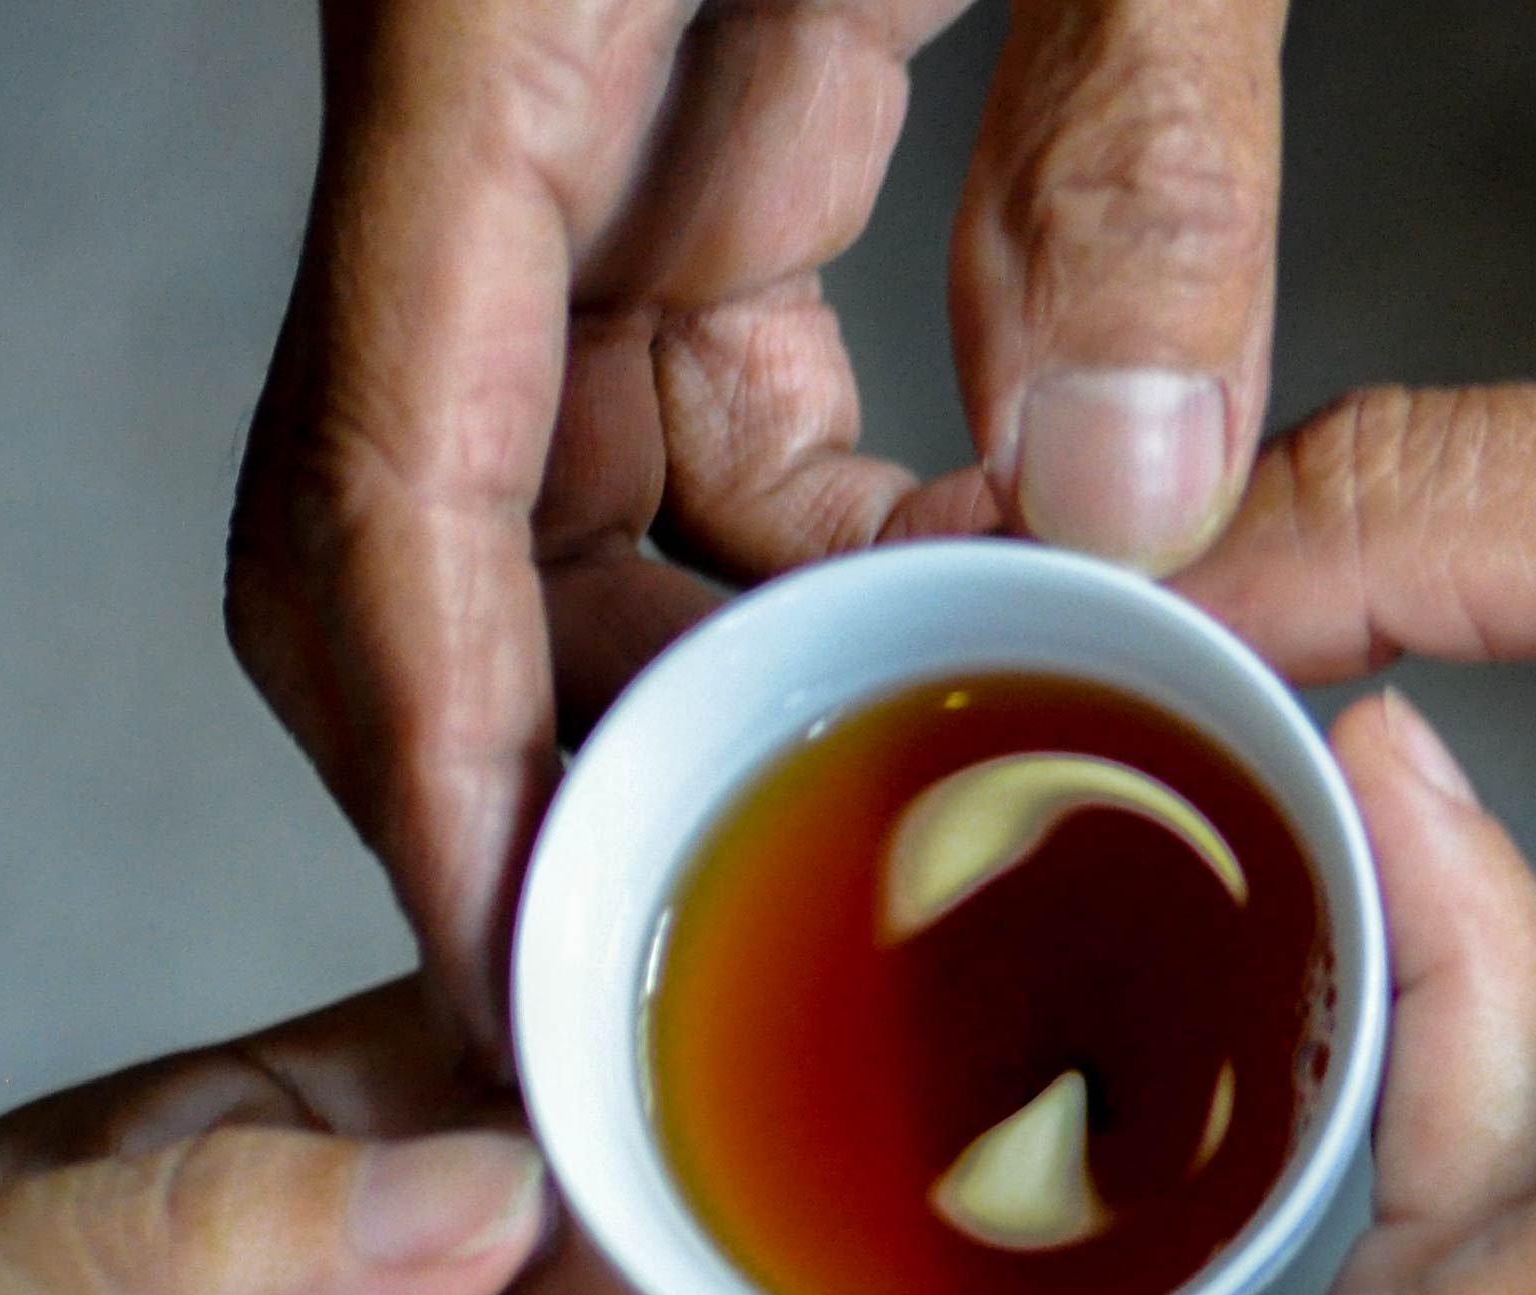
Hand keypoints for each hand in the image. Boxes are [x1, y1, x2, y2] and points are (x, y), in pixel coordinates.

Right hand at [229, 0, 1289, 1047]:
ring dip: (736, 651)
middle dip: (577, 752)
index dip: (442, 743)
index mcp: (505, 15)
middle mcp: (512, 89)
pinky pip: (722, 379)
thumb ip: (1138, 154)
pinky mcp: (718, 112)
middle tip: (726, 959)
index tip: (512, 953)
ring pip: (591, 472)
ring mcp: (604, 111)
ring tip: (906, 814)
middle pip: (449, 509)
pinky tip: (983, 613)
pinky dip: (833, 531)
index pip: (397, 452)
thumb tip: (1135, 482)